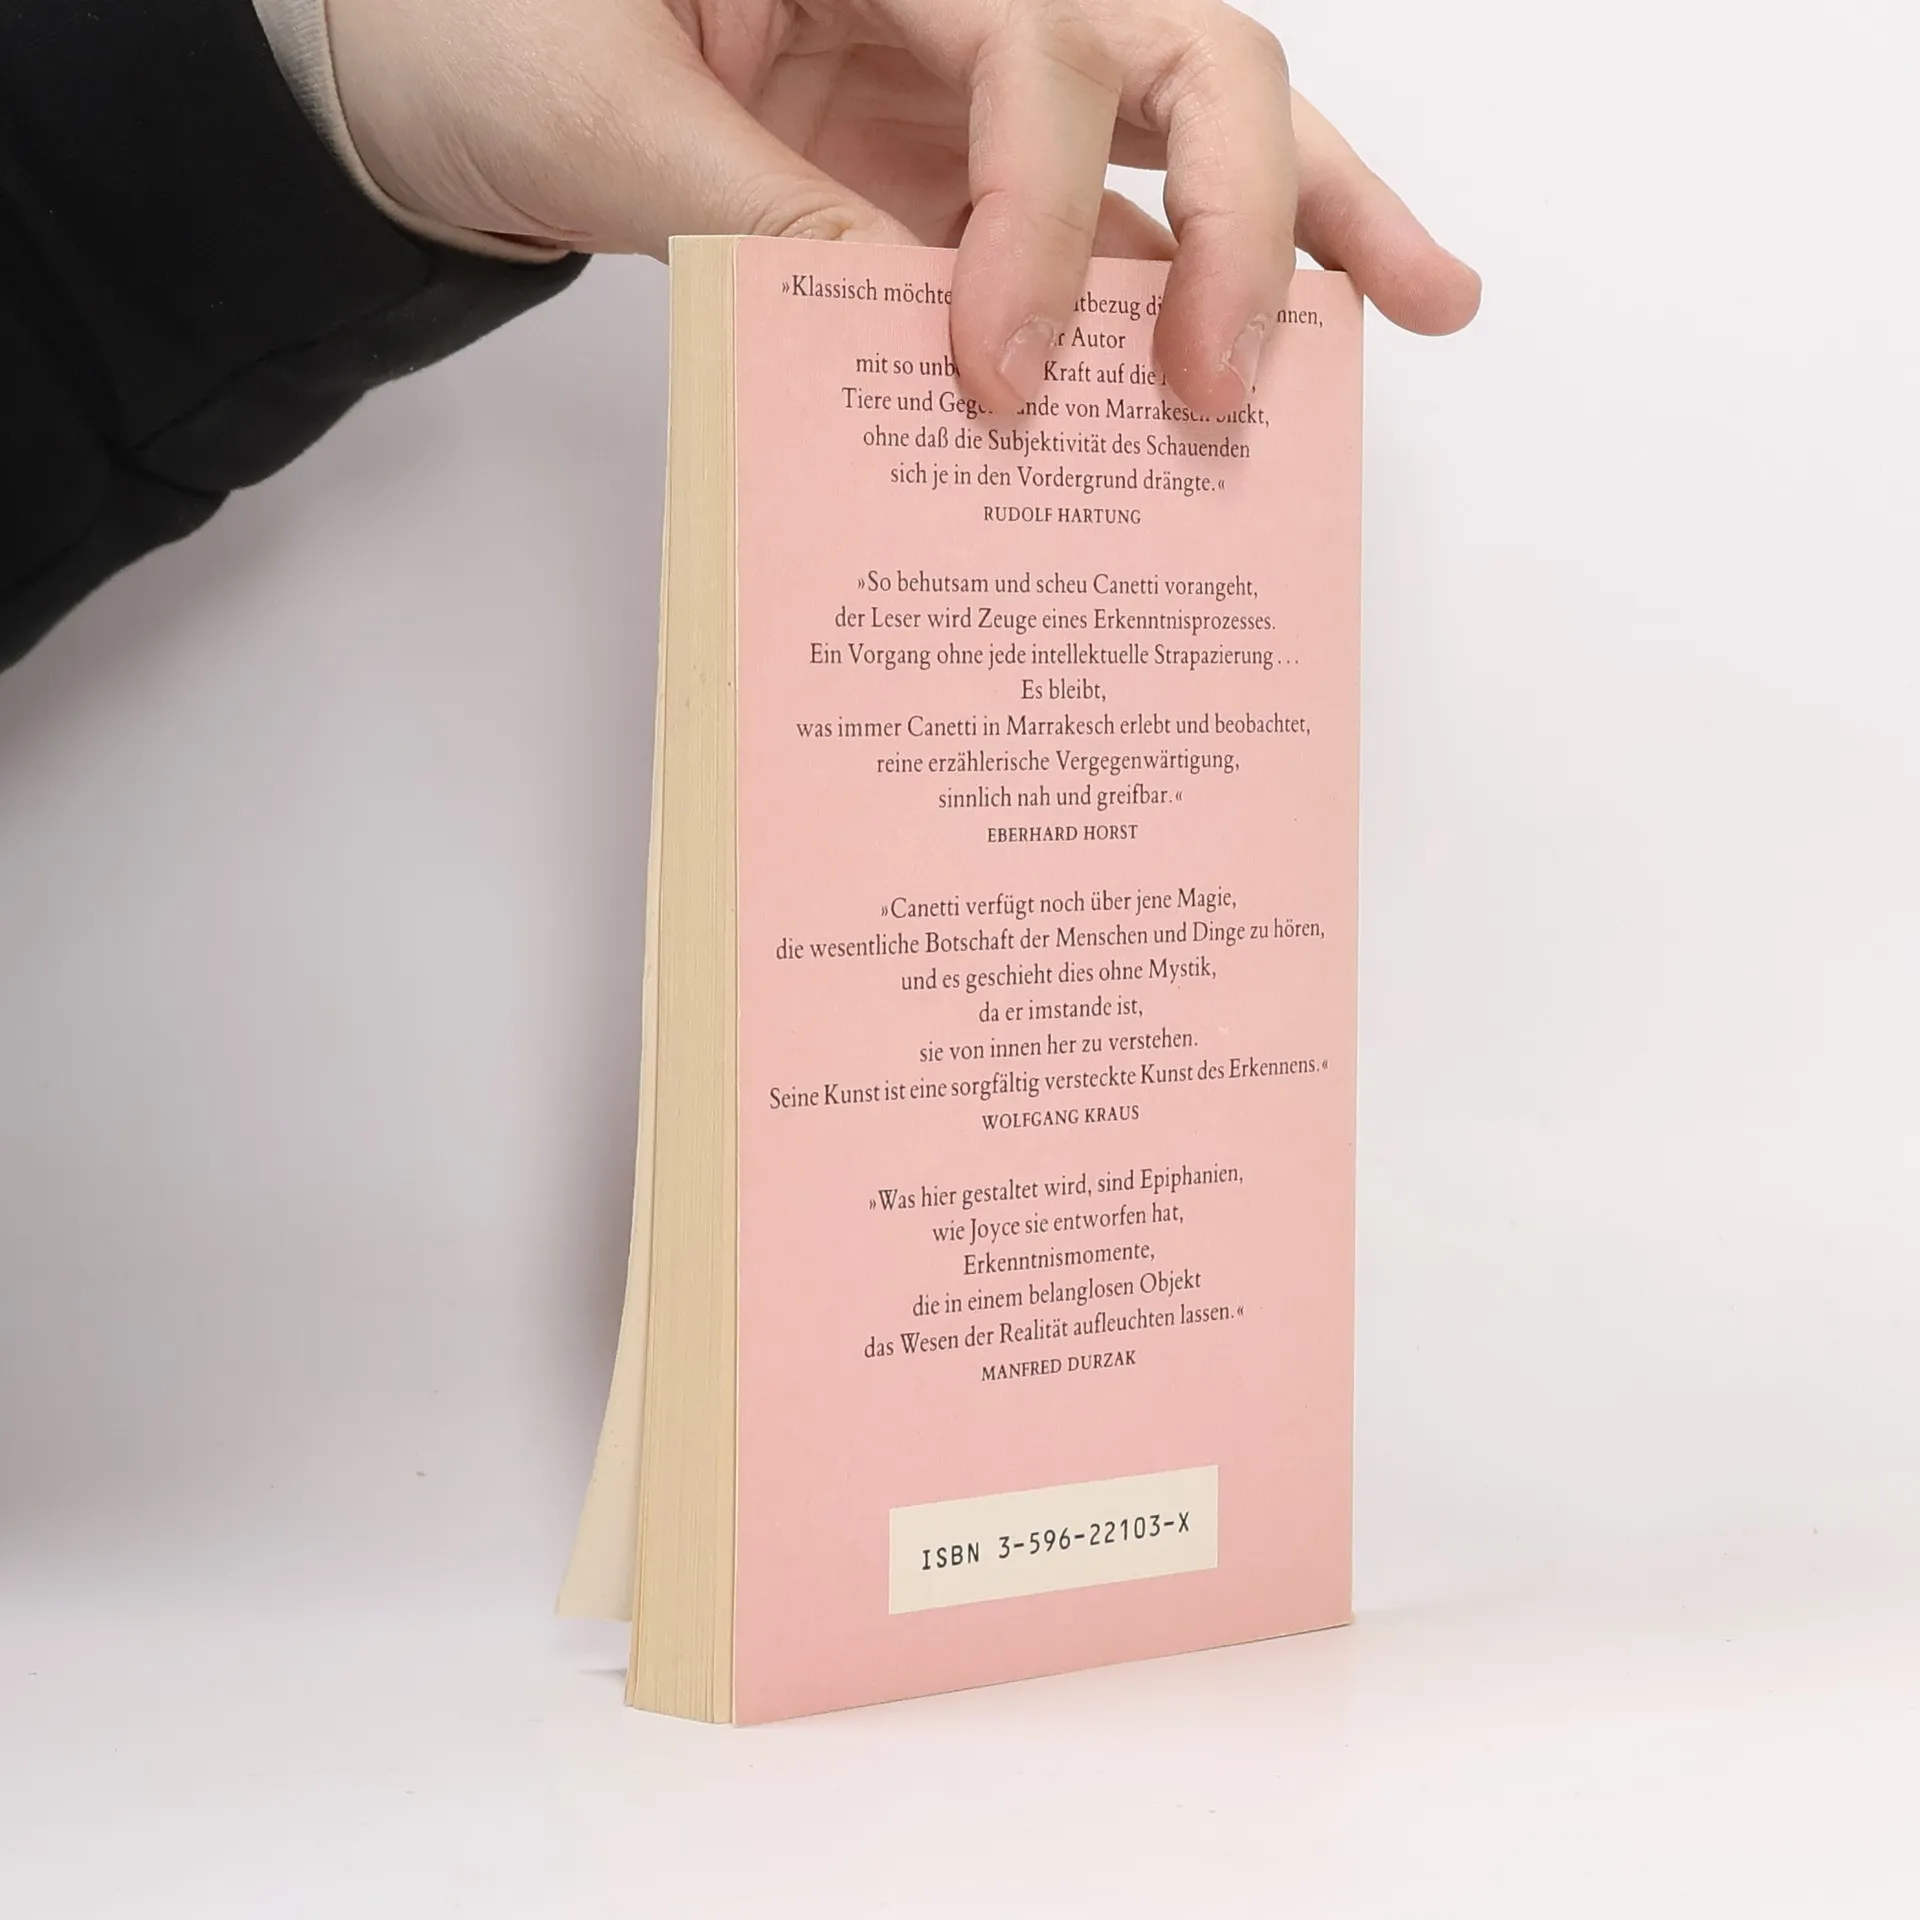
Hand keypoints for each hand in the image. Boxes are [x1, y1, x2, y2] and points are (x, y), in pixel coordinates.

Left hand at [326, 0, 1480, 411]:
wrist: (423, 53)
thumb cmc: (470, 30)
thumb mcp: (594, 113)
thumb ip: (759, 220)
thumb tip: (933, 358)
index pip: (1038, 51)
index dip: (1040, 220)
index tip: (991, 376)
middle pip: (1181, 51)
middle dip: (1244, 213)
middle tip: (1236, 376)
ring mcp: (972, 80)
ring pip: (1191, 121)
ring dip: (1309, 220)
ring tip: (1424, 304)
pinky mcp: (958, 171)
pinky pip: (1109, 222)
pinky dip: (1200, 280)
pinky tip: (1305, 333)